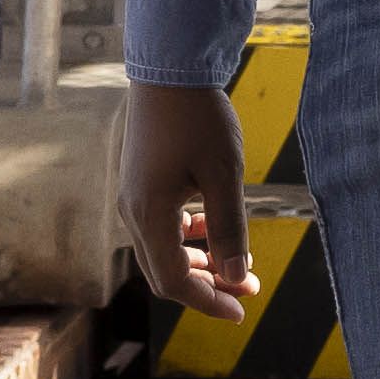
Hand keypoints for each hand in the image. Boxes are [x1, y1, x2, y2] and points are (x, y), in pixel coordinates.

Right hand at [119, 77, 261, 322]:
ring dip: (198, 263)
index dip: (209, 301)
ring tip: (236, 266)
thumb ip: (230, 229)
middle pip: (164, 273)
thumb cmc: (198, 118)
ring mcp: (132, 198)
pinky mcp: (139, 184)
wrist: (168, 68)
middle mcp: (132, 212)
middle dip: (207, 287)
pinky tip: (210, 230)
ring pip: (161, 251)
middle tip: (247, 290)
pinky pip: (158, 227)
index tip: (242, 310)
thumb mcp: (223, 174)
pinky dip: (185, 239)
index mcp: (149, 215)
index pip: (175, 281)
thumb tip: (236, 278)